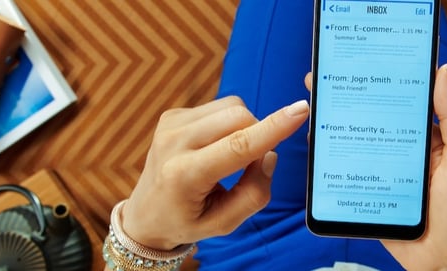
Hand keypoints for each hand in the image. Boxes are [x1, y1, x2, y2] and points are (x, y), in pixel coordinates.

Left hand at [122, 96, 309, 249]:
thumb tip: (270, 154)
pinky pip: (219, 106)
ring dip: (243, 128)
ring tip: (227, 157)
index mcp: (184, 175)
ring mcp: (170, 125)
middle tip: (249, 164)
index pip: (238, 145)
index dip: (273, 127)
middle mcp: (174, 143)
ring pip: (232, 107)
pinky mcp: (172, 114)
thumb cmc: (187, 220)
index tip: (300, 110)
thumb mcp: (224, 223)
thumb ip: (254, 193)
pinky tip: (212, 146)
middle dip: (259, 135)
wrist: (145, 214)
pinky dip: (227, 125)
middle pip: (240, 118)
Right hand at [305, 65, 446, 269]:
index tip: (364, 60)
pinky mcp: (371, 194)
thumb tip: (443, 71)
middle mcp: (405, 151)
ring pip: (357, 144)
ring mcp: (386, 173)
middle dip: (351, 99)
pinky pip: (349, 174)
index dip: (384, 79)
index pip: (404, 100)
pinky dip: (332, 163)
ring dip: (338, 128)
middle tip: (326, 80)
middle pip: (374, 119)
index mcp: (429, 137)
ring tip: (316, 110)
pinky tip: (318, 148)